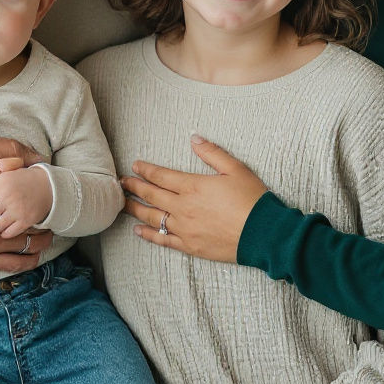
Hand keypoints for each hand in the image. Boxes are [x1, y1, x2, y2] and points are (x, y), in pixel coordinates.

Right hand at [0, 134, 52, 270]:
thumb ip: (10, 148)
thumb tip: (39, 159)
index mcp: (2, 191)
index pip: (38, 196)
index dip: (45, 194)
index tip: (47, 192)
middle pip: (38, 223)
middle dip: (47, 218)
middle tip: (50, 213)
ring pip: (30, 247)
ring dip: (41, 240)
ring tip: (45, 232)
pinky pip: (13, 265)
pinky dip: (27, 259)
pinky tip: (32, 253)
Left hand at [0, 165, 51, 236]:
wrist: (50, 187)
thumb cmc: (26, 179)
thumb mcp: (12, 170)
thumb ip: (0, 167)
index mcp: (2, 183)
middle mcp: (8, 196)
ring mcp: (17, 210)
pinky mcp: (25, 221)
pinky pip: (9, 233)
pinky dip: (4, 234)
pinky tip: (3, 232)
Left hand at [120, 134, 267, 263]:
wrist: (262, 234)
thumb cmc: (251, 199)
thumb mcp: (235, 168)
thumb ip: (212, 153)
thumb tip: (194, 138)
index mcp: (193, 186)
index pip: (161, 176)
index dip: (146, 170)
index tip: (135, 166)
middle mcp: (184, 207)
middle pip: (152, 195)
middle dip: (134, 187)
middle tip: (121, 182)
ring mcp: (185, 228)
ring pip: (153, 217)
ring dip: (135, 209)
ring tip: (123, 203)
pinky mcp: (190, 246)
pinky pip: (163, 240)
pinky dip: (148, 235)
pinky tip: (138, 230)